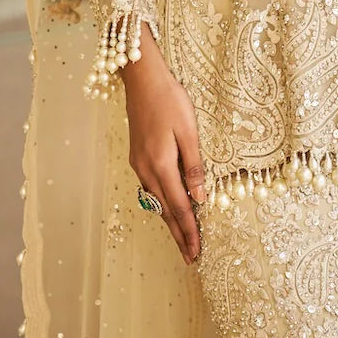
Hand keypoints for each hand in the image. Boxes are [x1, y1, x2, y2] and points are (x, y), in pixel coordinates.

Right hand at [121, 22, 205, 265]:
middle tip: (190, 258)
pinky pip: (151, 189)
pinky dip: (162, 204)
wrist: (142, 79)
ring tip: (182, 239)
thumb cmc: (170, 100)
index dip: (189, 232)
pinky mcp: (137, 156)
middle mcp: (145, 170)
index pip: (179, 207)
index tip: (197, 253)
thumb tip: (200, 198)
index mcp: (161, 165)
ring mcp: (138, 164)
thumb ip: (194, 166)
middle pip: (165, 211)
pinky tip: (169, 207)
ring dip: (170, 222)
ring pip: (156, 202)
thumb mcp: (189, 131)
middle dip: (178, 235)